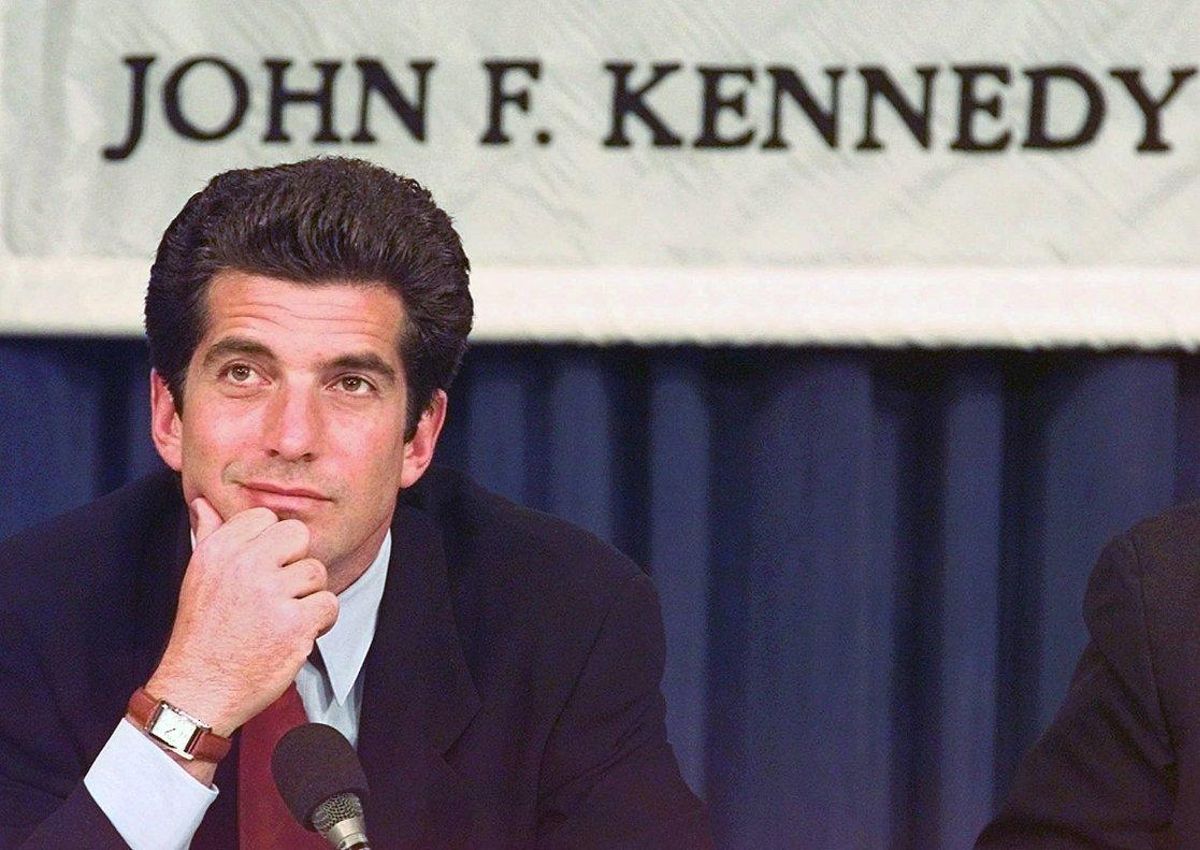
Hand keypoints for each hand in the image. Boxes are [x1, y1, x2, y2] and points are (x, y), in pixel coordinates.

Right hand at [144, 497, 338, 736]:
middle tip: (279, 592)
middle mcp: (245, 565)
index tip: (263, 569)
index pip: (266, 517)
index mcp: (219, 550)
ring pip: (316, 572)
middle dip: (295, 563)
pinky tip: (296, 634)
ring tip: (282, 618)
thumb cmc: (201, 634)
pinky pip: (328, 604)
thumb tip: (204, 502)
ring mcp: (270, 594)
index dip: (272, 544)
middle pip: (298, 536)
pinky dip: (320, 622)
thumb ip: (210, 535)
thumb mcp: (197, 577)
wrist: (197, 690)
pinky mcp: (294, 623)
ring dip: (307, 597)